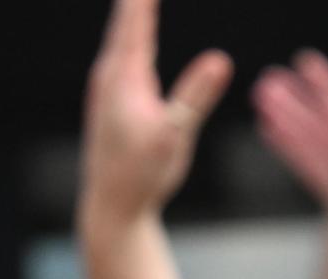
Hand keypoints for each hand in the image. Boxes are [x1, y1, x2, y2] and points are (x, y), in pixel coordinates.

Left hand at [82, 0, 234, 228]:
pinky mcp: (112, 92)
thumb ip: (194, 97)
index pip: (134, 12)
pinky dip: (135, 22)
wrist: (111, 209)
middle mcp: (108, 71)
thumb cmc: (142, 177)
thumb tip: (219, 60)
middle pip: (126, 11)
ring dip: (135, 3)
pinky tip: (138, 17)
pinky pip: (125, 42)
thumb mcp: (173, 137)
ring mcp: (107, 81)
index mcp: (122, 74)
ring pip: (123, 26)